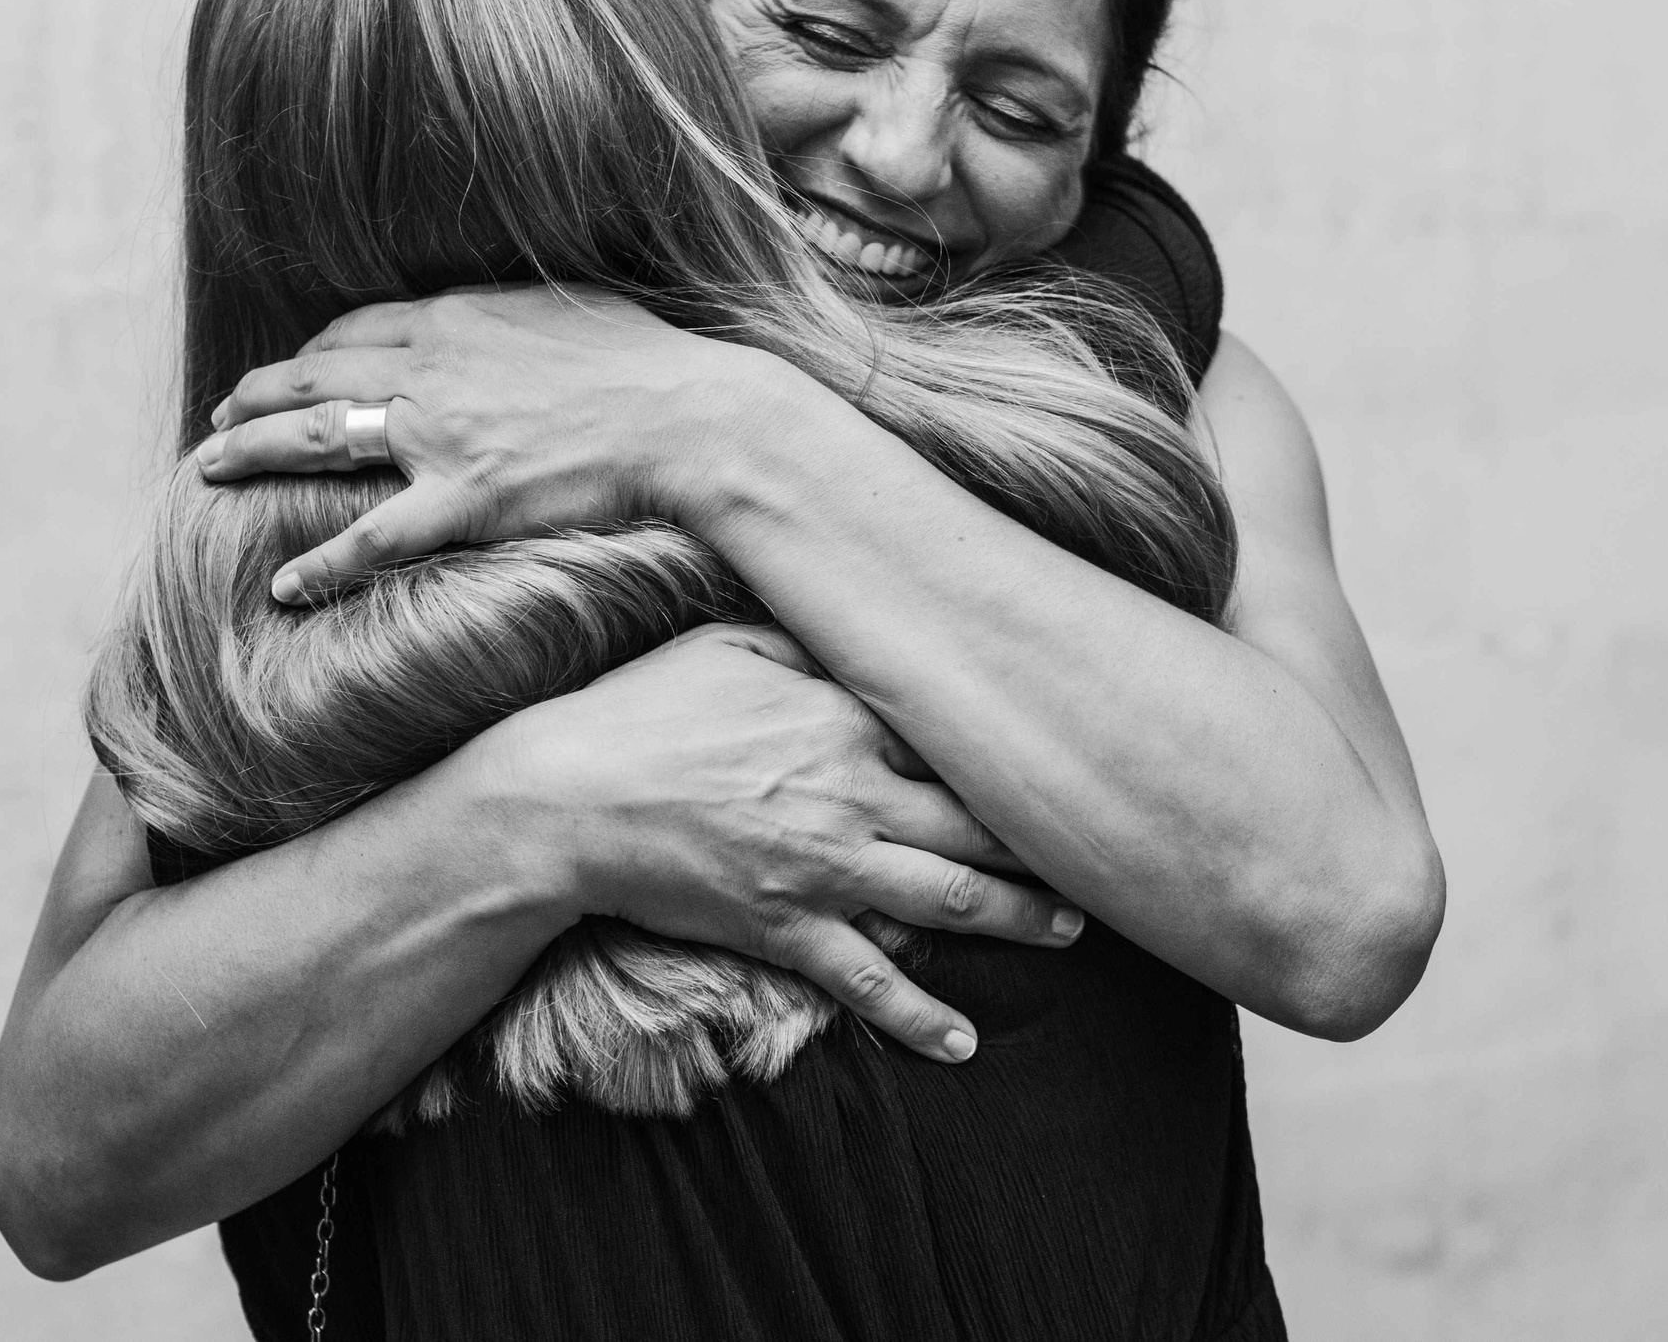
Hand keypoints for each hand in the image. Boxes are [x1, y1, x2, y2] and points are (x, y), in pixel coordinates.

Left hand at [197, 286, 791, 601]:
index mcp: (456, 316)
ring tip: (209, 470)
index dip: (307, 353)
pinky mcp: (465, 501)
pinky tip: (285, 583)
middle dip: (253, 397)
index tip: (287, 373)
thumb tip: (498, 314)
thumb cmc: (646, 360)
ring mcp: (442, 436)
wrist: (688, 416)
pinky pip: (374, 538)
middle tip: (218, 420)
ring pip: (319, 440)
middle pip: (313, 377)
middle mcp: (431, 368)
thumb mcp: (571, 304)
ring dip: (253, 452)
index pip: (352, 330)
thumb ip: (514, 311)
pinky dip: (322, 563)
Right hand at [488, 620, 1086, 1065]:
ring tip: (1069, 933)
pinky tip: (962, 1043)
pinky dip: (921, 1018)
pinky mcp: (786, 928)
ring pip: (949, 899)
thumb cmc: (639, 709)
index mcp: (844, 716)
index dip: (1020, 751)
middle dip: (1047, 843)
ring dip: (1018, 920)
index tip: (1072, 754)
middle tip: (1103, 855)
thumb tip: (864, 623)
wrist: (564, 798)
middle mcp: (852, 792)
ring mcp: (824, 867)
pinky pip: (869, 982)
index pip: (959, 736)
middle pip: (979, 822)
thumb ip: (807, 636)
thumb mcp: (726, 640)